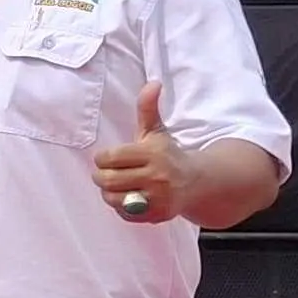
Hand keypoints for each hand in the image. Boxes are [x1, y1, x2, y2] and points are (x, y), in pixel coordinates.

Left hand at [91, 81, 181, 224]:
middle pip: (108, 181)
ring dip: (109, 194)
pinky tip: (129, 198)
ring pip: (114, 199)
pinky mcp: (158, 214)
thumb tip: (153, 83)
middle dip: (100, 177)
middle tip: (105, 175)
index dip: (102, 159)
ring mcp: (158, 198)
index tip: (107, 159)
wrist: (197, 182)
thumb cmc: (168, 154)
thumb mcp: (156, 131)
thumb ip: (148, 108)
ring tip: (116, 187)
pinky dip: (122, 208)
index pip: (110, 158)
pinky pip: (126, 214)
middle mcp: (156, 176)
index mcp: (152, 153)